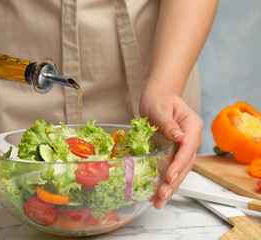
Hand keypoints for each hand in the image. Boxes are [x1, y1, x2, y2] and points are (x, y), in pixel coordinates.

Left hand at [139, 86, 202, 208]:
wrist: (158, 96)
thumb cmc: (159, 98)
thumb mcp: (160, 108)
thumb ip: (168, 123)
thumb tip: (178, 137)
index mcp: (192, 126)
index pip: (188, 148)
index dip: (179, 164)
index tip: (169, 176)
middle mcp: (191, 138)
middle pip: (185, 164)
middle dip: (174, 182)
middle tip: (162, 196)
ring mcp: (184, 146)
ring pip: (180, 170)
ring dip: (170, 186)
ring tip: (159, 202)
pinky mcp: (175, 151)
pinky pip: (172, 168)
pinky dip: (165, 181)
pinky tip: (157, 193)